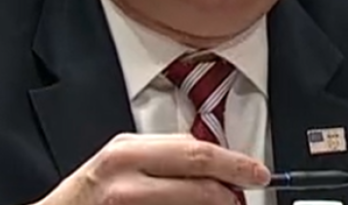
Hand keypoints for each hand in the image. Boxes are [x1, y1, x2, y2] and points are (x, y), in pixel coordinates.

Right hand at [37, 133, 270, 204]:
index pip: (196, 152)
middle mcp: (126, 181)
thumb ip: (162, 156)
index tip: (258, 172)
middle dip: (232, 191)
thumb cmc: (89, 193)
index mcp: (127, 152)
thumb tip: (214, 164)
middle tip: (248, 195)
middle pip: (200, 184)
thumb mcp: (121, 161)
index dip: (234, 163)